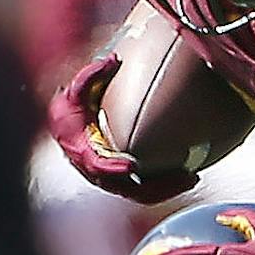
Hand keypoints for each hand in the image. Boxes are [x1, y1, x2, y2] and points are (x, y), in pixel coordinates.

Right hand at [46, 54, 199, 204]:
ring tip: (191, 180)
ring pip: (138, 193)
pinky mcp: (122, 179)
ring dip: (165, 190)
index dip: (113, 168)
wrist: (64, 128)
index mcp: (83, 152)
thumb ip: (90, 76)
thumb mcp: (75, 91)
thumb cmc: (70, 110)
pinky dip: (163, 187)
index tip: (131, 166)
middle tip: (183, 177)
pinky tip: (184, 177)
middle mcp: (97, 171)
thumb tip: (112, 60)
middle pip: (126, 188)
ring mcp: (110, 179)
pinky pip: (143, 189)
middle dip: (155, 187)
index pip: (98, 166)